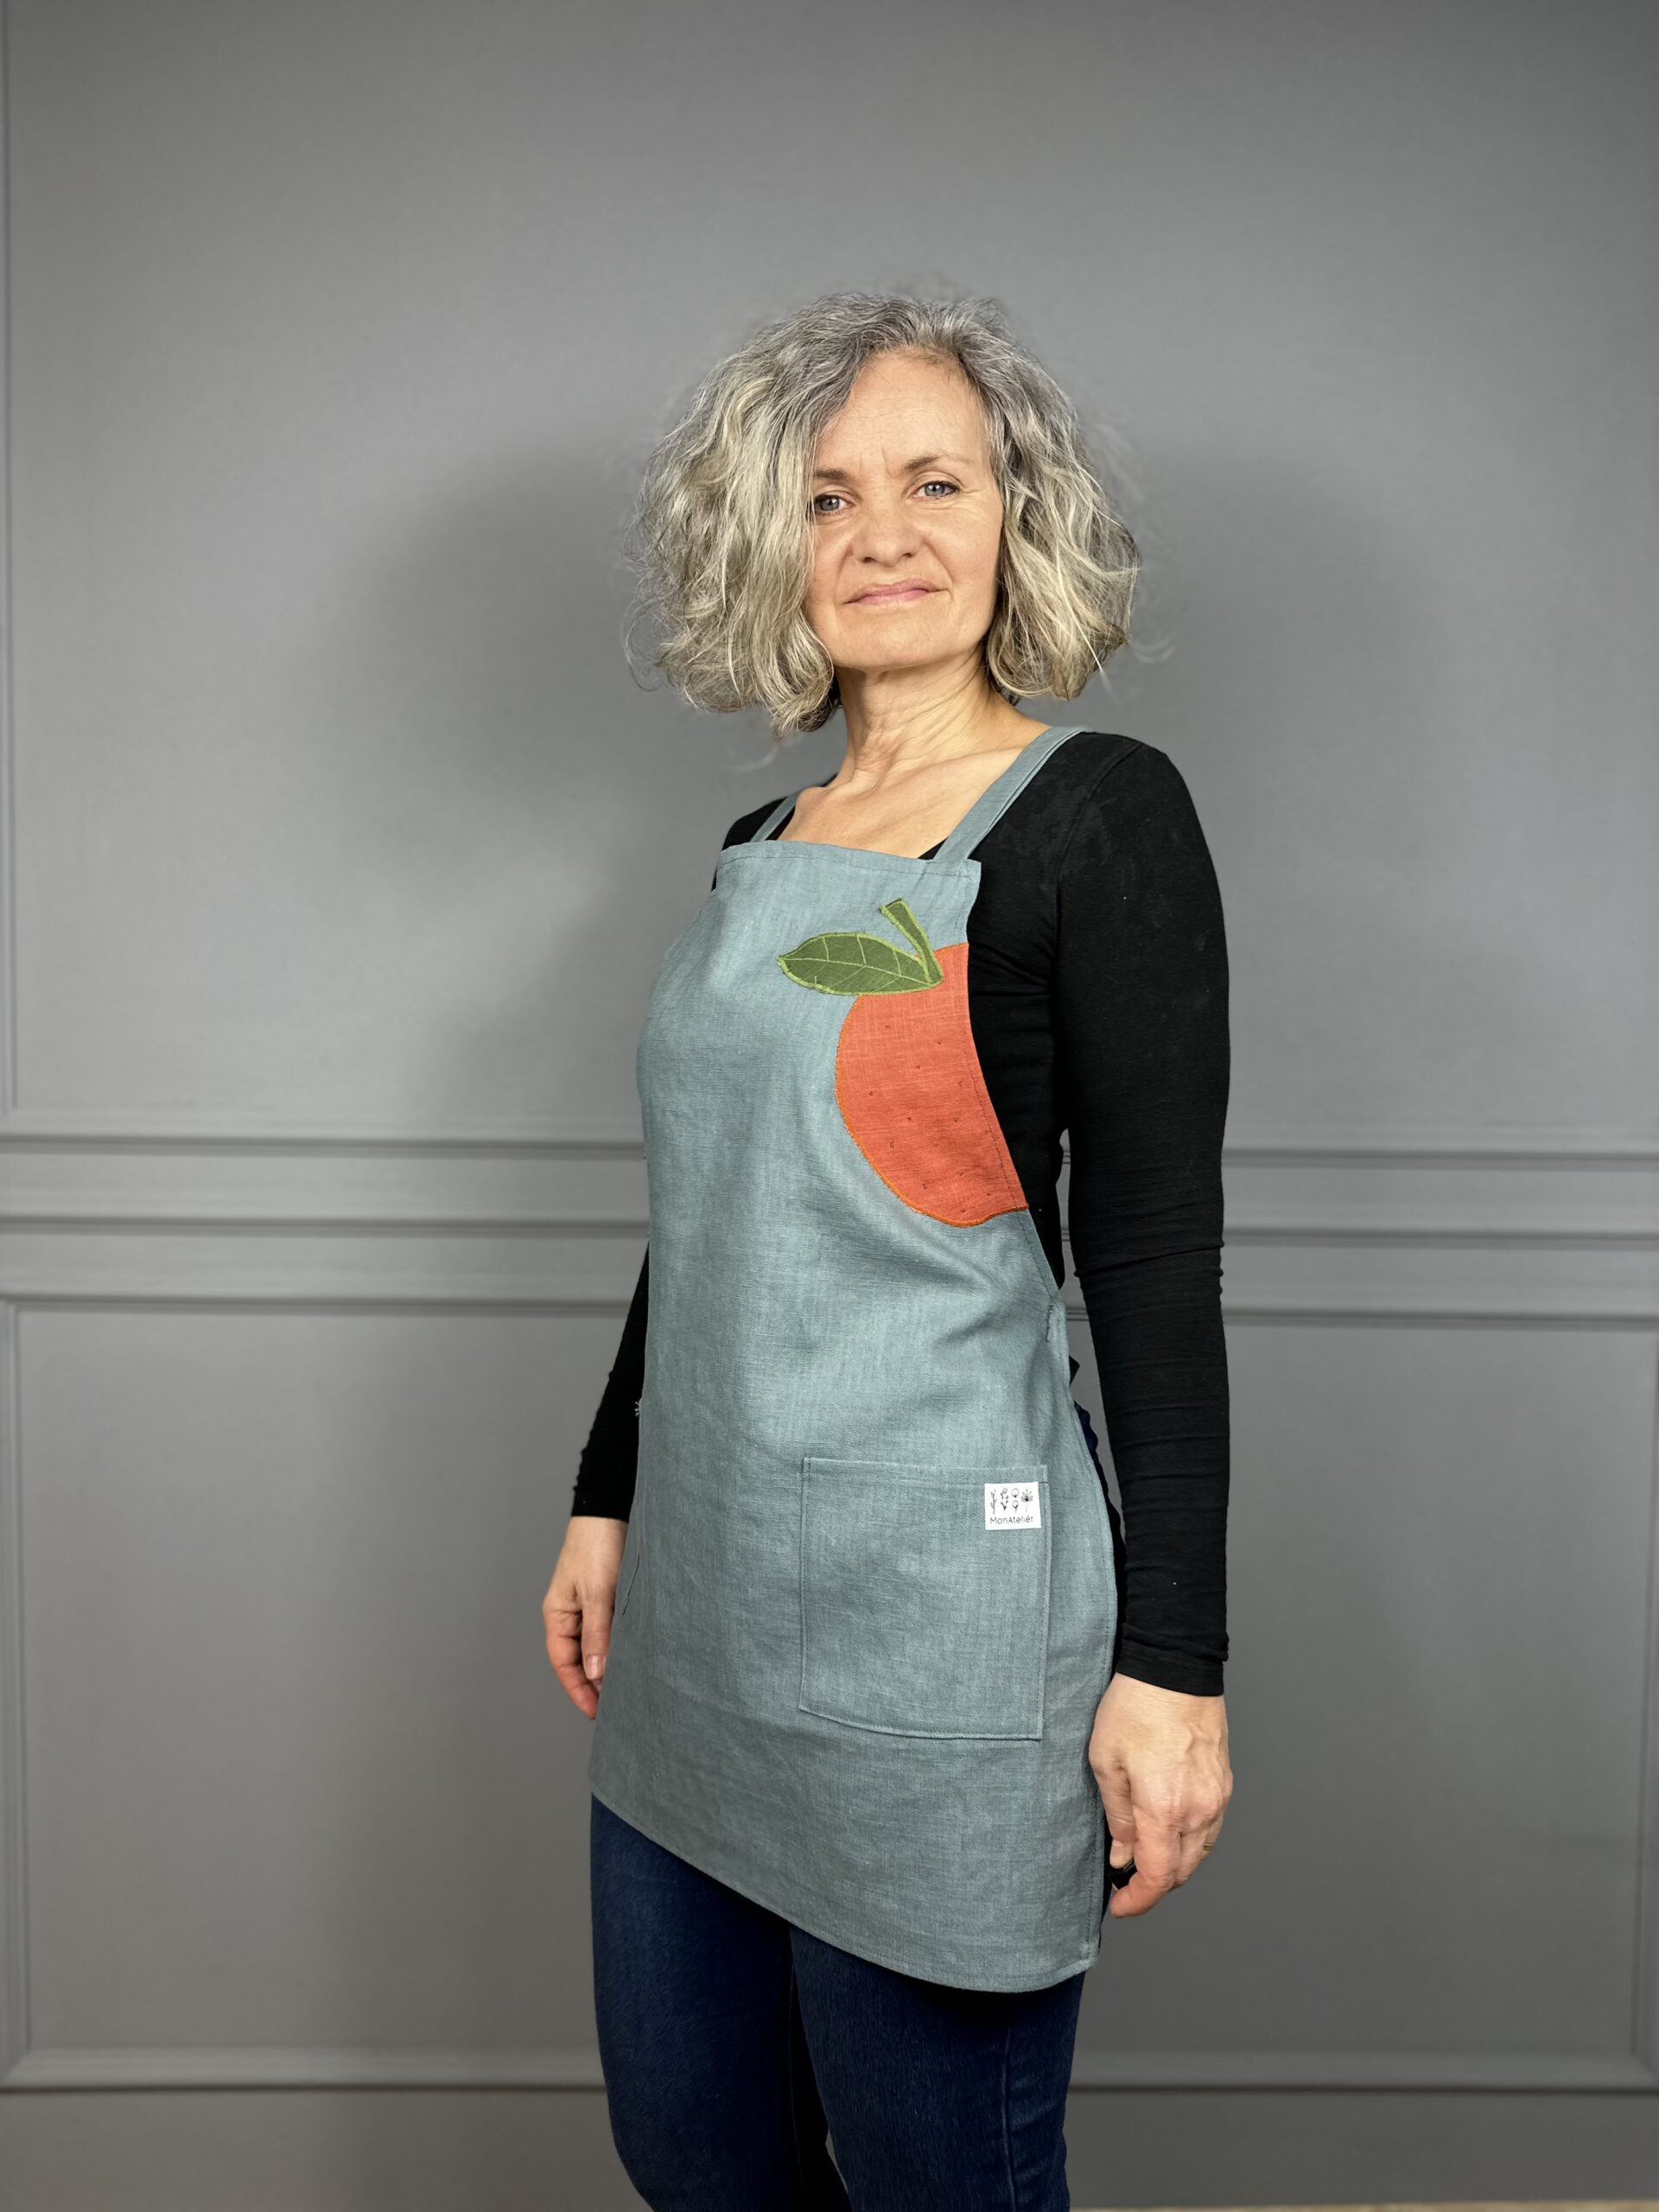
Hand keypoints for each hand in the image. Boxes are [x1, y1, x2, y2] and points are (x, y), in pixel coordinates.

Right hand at [543, 1515, 628, 1718]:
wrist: (612, 1510)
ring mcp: (592, 1607)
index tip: (596, 1712)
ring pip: (599, 1647)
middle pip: (580, 1659)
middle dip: (595, 1685)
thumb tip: (596, 1673)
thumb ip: (598, 1633)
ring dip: (610, 1666)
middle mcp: (573, 1615)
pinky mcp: (610, 1599)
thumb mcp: (598, 1592)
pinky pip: (613, 1631)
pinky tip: (637, 1658)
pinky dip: (622, 1647)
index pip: (564, 1662)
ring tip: (630, 1689)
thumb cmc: (597, 1545)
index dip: (578, 1689)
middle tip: (618, 1708)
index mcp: (559, 1614)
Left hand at [1088, 1672, 1231, 1917]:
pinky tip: (1169, 1831)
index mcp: (1165, 1809)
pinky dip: (1189, 1842)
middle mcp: (1198, 1810)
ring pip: (1198, 1854)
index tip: (1120, 1905)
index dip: (1137, 1901)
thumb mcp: (1106, 1762)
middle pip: (1180, 1872)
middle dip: (1153, 1885)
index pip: (1157, 1878)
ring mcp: (1216, 1798)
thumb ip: (1118, 1817)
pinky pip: (1209, 1830)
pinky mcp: (1223, 1784)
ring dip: (1172, 1865)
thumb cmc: (1136, 1706)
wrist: (1175, 1669)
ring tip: (1144, 1856)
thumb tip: (1122, 1856)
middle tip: (1125, 1881)